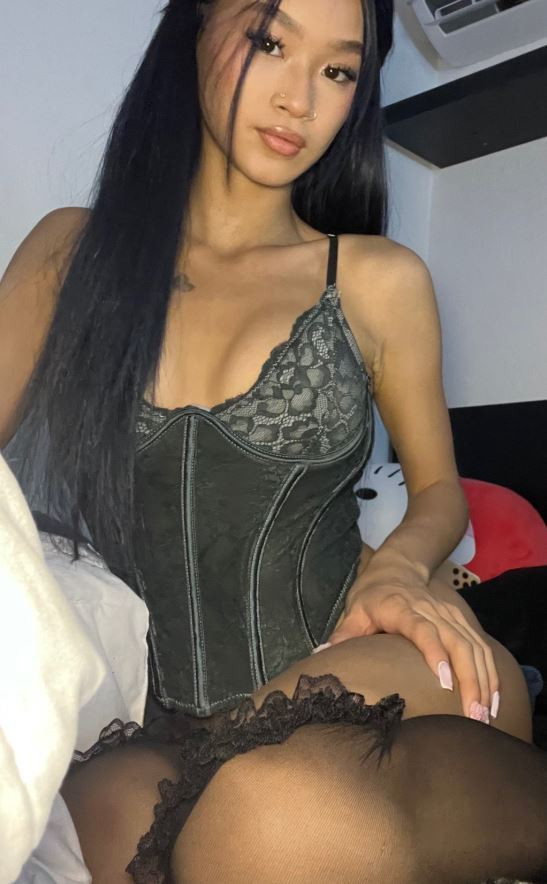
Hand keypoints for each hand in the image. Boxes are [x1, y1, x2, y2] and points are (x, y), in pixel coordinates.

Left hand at [321, 556, 499, 722]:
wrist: (398, 566)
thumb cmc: (372, 595)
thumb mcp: (354, 611)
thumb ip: (342, 635)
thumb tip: (321, 655)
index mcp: (401, 608)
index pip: (422, 629)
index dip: (435, 652)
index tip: (444, 680)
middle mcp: (430, 610)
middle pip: (456, 642)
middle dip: (469, 679)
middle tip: (473, 715)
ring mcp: (449, 614)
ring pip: (473, 646)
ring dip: (483, 680)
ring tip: (485, 714)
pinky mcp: (461, 620)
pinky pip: (481, 646)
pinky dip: (490, 672)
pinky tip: (492, 698)